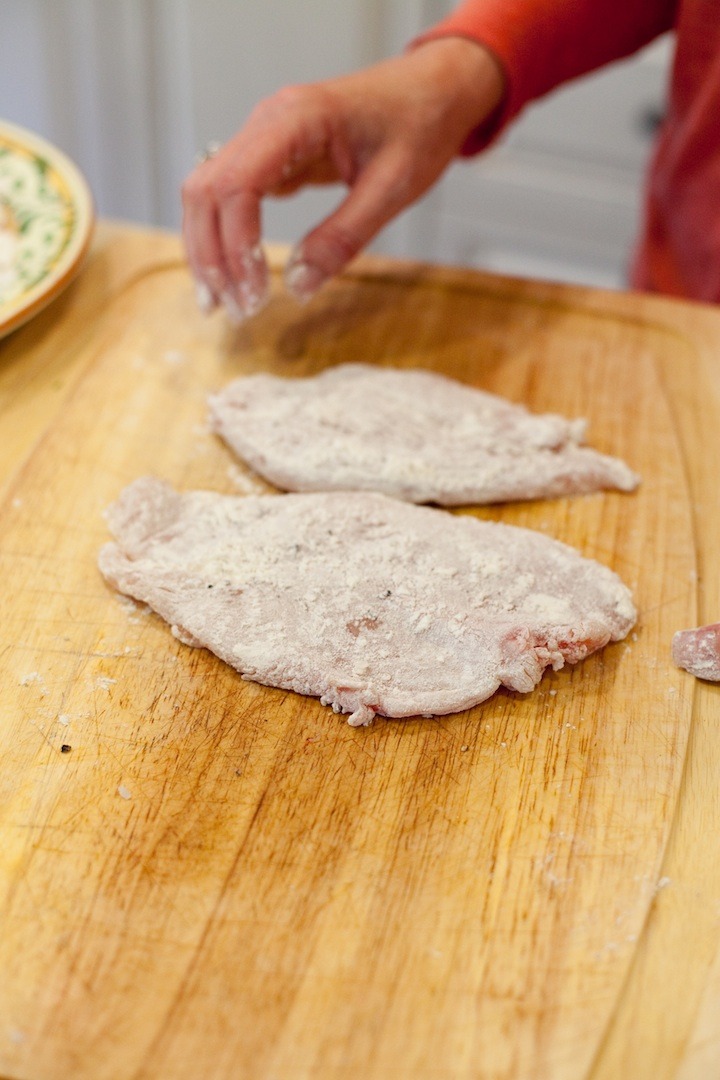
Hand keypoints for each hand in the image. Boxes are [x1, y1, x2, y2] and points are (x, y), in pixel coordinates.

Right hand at [181, 37, 504, 321]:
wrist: (433, 91)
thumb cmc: (419, 126)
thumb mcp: (392, 189)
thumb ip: (343, 237)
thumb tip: (298, 286)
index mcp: (297, 118)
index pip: (237, 184)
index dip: (237, 245)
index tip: (255, 294)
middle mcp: (267, 121)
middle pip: (207, 191)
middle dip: (212, 256)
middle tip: (231, 311)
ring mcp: (263, 137)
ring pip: (207, 194)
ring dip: (208, 250)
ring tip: (223, 302)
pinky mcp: (270, 156)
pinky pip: (229, 196)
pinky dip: (224, 237)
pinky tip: (235, 275)